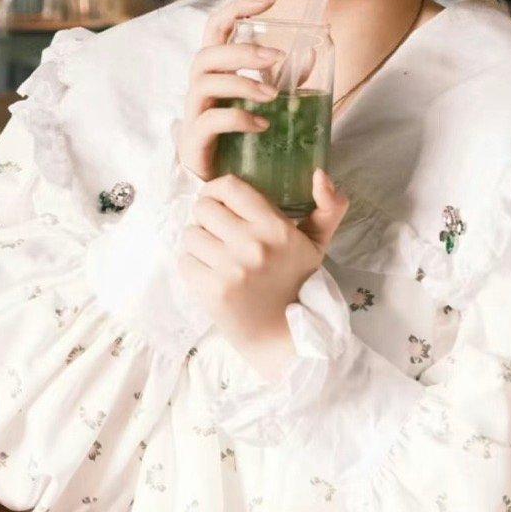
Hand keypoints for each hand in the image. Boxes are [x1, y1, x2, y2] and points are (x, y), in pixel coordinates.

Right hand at [178, 0, 283, 180]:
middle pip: (207, 53)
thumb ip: (284, 80)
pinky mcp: (194, 141)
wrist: (226, 186)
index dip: (238, 7)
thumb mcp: (267, 104)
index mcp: (216, 71)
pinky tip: (262, 125)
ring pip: (205, 82)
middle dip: (242, 50)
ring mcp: (194, 114)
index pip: (217, 27)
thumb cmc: (242, 139)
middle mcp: (199, 87)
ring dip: (243, 84)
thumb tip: (311, 55)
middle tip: (276, 58)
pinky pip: (210, 120)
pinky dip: (238, 118)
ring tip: (272, 97)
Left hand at [179, 169, 348, 379]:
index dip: (216, 190)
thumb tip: (319, 173)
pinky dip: (192, 266)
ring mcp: (230, 268)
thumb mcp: (316, 245)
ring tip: (215, 257)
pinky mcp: (211, 290)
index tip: (218, 202)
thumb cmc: (298, 285)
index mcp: (276, 227)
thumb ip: (327, 207)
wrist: (284, 338)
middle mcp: (252, 245)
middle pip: (203, 208)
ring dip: (198, 244)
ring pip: (189, 234)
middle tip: (218, 234)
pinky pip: (183, 261)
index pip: (229, 187)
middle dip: (206, 219)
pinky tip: (209, 275)